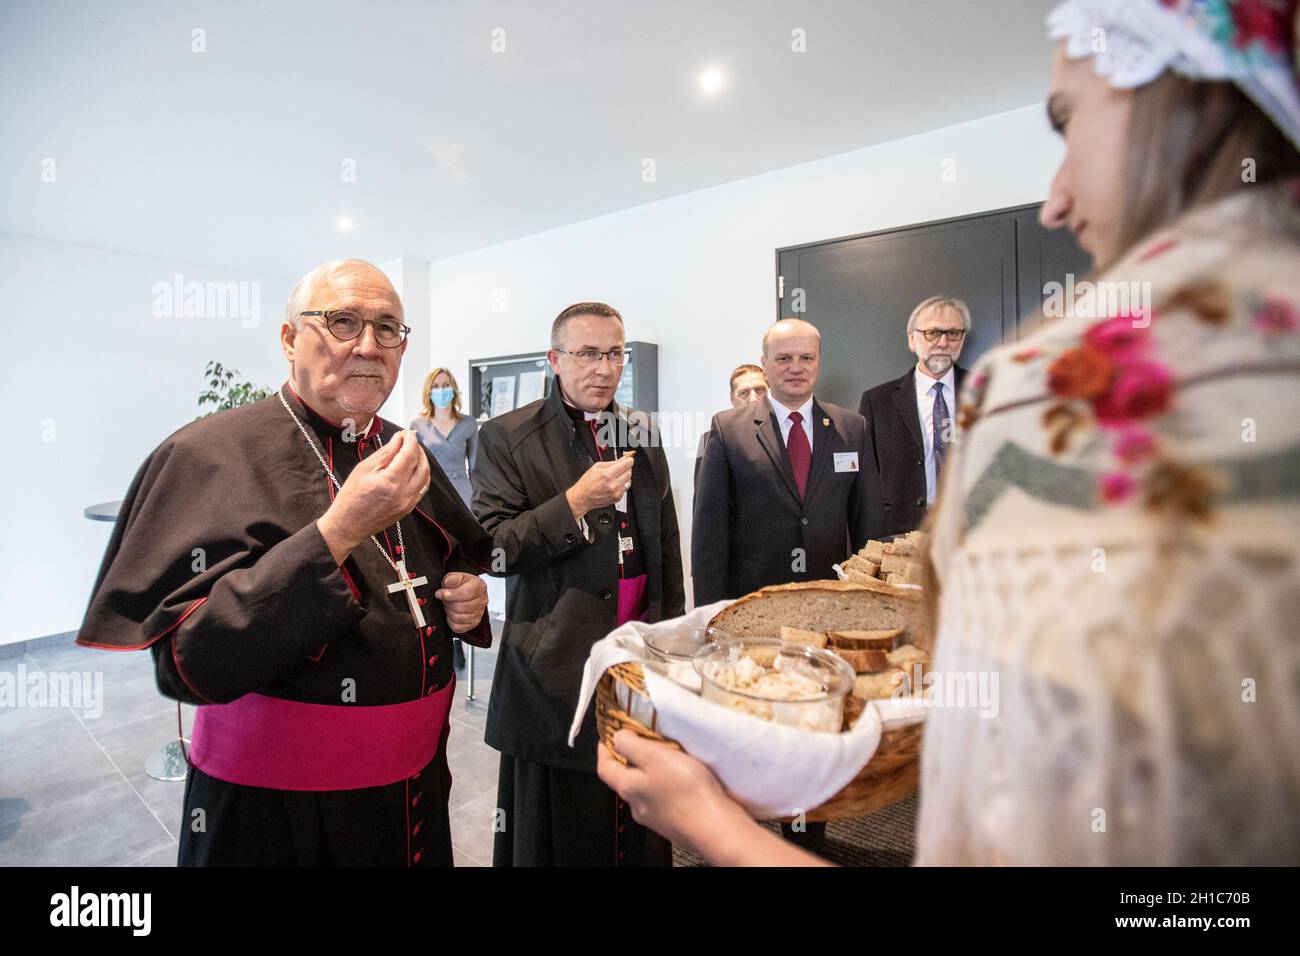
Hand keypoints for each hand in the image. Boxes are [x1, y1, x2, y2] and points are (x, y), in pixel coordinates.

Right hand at [318, 430, 429, 563]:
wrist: (348, 525)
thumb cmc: (351, 498)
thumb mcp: (363, 469)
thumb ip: (385, 453)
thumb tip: (399, 439)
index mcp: (390, 482)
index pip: (410, 454)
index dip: (411, 440)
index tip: (407, 433)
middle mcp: (403, 494)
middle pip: (422, 464)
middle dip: (418, 449)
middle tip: (409, 440)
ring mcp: (408, 503)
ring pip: (426, 477)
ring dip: (422, 461)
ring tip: (412, 452)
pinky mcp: (409, 509)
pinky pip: (422, 488)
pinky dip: (421, 475)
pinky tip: (412, 468)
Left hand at [435, 571, 487, 633]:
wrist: (466, 591)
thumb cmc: (462, 584)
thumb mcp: (457, 576)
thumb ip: (452, 578)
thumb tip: (447, 582)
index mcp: (479, 587)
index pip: (466, 593)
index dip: (451, 594)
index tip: (440, 593)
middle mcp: (482, 601)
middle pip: (460, 607)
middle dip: (448, 603)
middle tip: (445, 598)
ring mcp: (478, 614)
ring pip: (458, 617)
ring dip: (449, 611)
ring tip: (449, 605)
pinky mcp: (472, 624)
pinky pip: (457, 627)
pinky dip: (451, 621)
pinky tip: (452, 613)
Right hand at [566, 452, 633, 519]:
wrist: (582, 498)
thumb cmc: (587, 483)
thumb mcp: (596, 467)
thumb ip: (612, 462)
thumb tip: (623, 459)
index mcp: (607, 475)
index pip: (627, 464)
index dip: (629, 460)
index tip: (628, 458)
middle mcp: (613, 485)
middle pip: (629, 472)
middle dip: (626, 467)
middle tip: (620, 467)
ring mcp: (616, 492)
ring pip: (629, 480)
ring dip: (624, 476)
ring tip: (615, 476)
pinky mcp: (618, 498)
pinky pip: (625, 488)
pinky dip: (622, 484)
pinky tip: (614, 484)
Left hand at [597, 730, 830, 866]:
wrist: (715, 826)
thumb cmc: (686, 790)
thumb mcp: (655, 756)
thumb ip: (632, 746)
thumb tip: (617, 738)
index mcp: (628, 788)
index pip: (604, 768)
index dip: (603, 750)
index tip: (607, 737)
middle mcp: (638, 806)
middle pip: (624, 779)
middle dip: (629, 759)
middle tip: (640, 741)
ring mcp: (656, 817)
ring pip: (646, 789)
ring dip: (650, 772)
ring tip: (665, 756)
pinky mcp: (675, 822)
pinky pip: (664, 798)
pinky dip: (666, 785)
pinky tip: (681, 778)